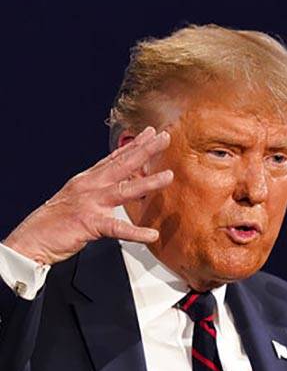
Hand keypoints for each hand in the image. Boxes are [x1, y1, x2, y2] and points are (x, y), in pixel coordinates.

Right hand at [3, 127, 172, 265]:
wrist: (33, 238)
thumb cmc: (57, 220)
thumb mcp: (79, 197)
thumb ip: (99, 188)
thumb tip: (119, 182)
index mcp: (88, 180)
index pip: (115, 158)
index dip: (134, 145)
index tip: (150, 132)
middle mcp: (89, 186)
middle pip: (122, 165)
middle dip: (145, 150)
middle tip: (165, 137)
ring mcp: (89, 203)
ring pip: (123, 190)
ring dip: (147, 183)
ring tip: (168, 176)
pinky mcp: (88, 223)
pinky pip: (116, 228)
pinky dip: (135, 232)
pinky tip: (151, 234)